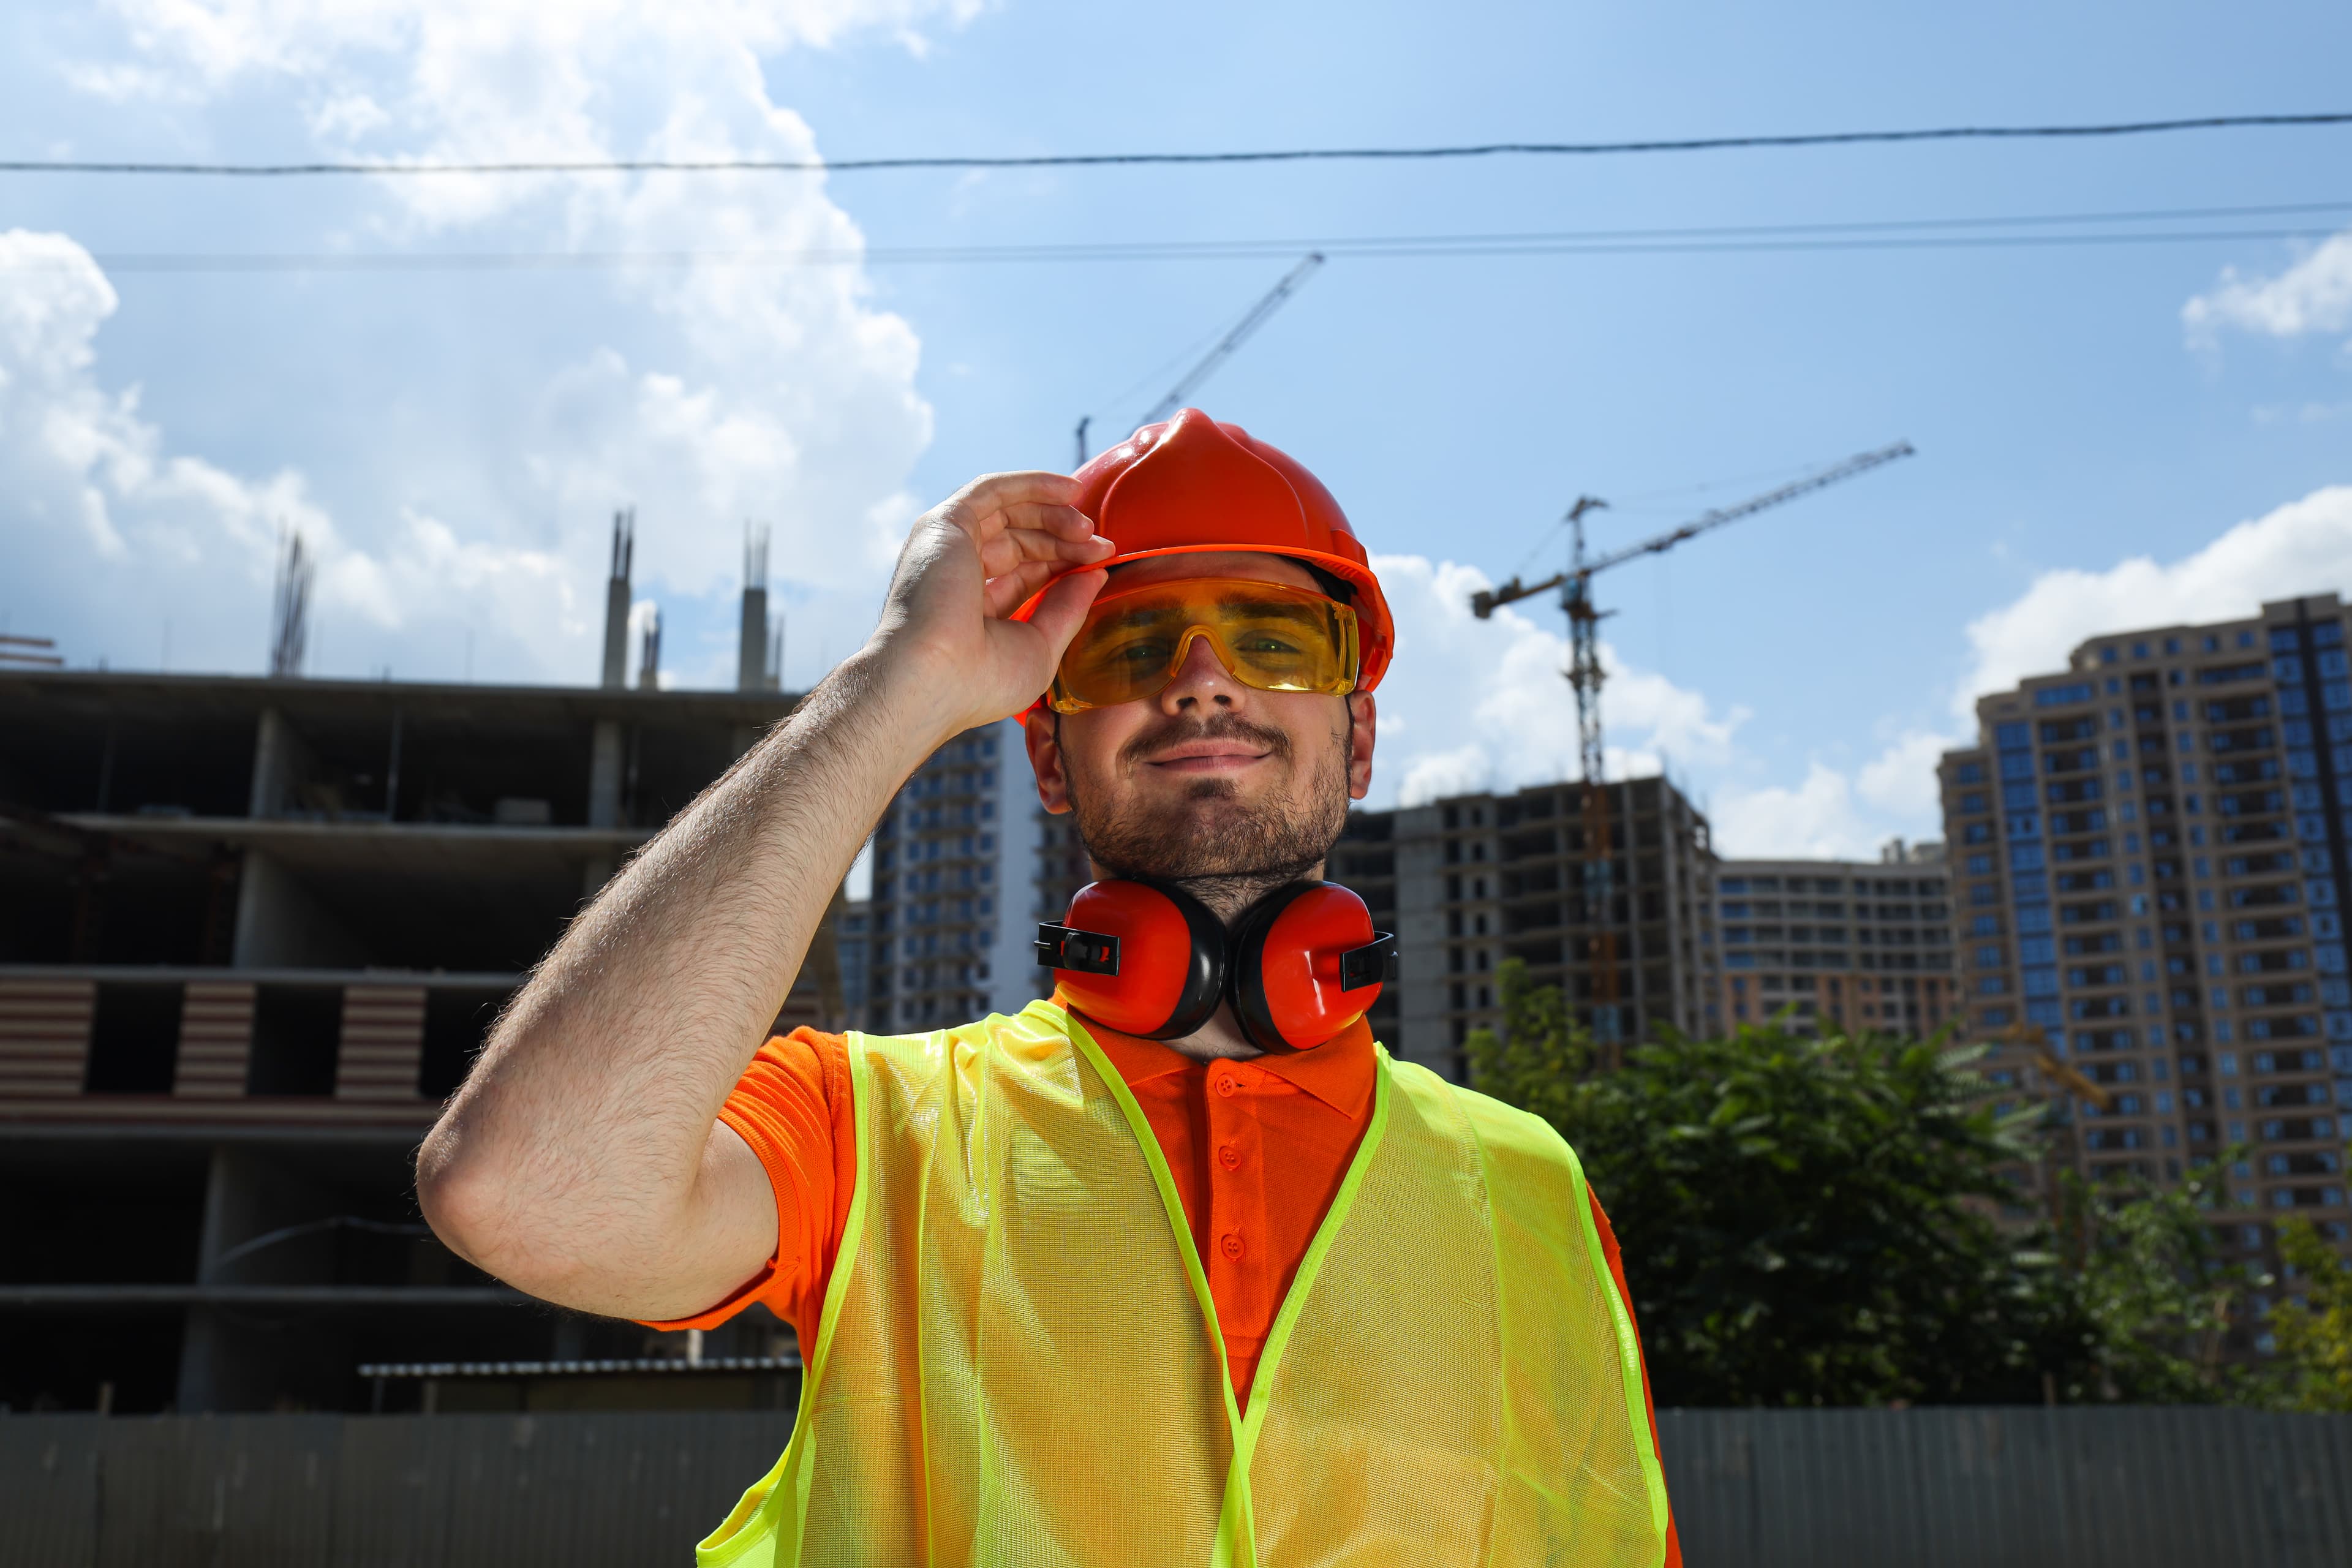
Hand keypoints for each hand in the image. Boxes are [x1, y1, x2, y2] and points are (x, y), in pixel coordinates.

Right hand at [869, 471, 1113, 735]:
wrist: (933, 677)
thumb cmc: (980, 681)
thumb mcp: (1040, 645)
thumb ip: (1067, 607)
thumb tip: (1095, 575)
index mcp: (973, 608)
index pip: (1025, 571)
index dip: (1064, 562)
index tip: (1101, 561)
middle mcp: (956, 575)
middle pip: (1020, 539)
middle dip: (1063, 538)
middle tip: (1101, 543)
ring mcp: (947, 548)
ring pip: (1008, 512)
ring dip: (1052, 512)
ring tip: (1087, 525)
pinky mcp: (944, 525)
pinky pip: (991, 491)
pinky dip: (1030, 484)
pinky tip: (1066, 490)